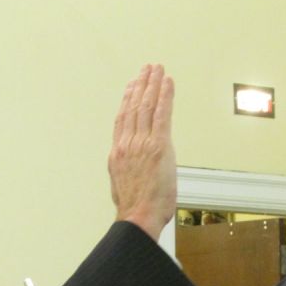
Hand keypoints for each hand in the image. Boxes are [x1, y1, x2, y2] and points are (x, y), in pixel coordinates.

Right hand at [109, 64, 175, 240]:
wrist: (138, 216)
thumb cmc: (135, 210)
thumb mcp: (124, 186)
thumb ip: (129, 171)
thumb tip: (135, 169)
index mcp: (118, 154)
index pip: (122, 120)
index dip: (126, 100)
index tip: (131, 87)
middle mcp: (128, 144)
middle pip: (133, 107)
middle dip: (140, 85)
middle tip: (146, 69)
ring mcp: (142, 143)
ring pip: (146, 106)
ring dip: (152, 85)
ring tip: (156, 69)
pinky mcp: (159, 145)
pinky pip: (162, 114)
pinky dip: (165, 96)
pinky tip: (168, 82)